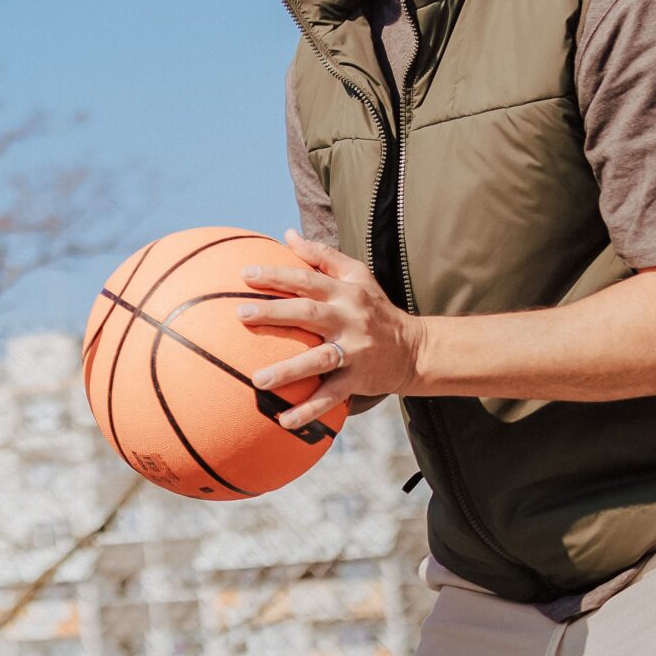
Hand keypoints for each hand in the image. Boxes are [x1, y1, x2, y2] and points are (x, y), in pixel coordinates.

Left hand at [238, 231, 426, 431]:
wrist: (415, 349)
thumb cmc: (375, 308)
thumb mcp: (357, 276)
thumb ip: (322, 256)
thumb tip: (287, 234)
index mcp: (345, 292)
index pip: (307, 279)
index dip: (277, 275)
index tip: (244, 274)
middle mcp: (349, 319)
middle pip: (308, 313)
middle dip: (274, 313)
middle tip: (240, 314)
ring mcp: (354, 351)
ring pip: (318, 360)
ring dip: (288, 370)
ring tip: (257, 380)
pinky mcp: (358, 379)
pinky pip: (332, 396)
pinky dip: (309, 410)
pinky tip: (284, 421)